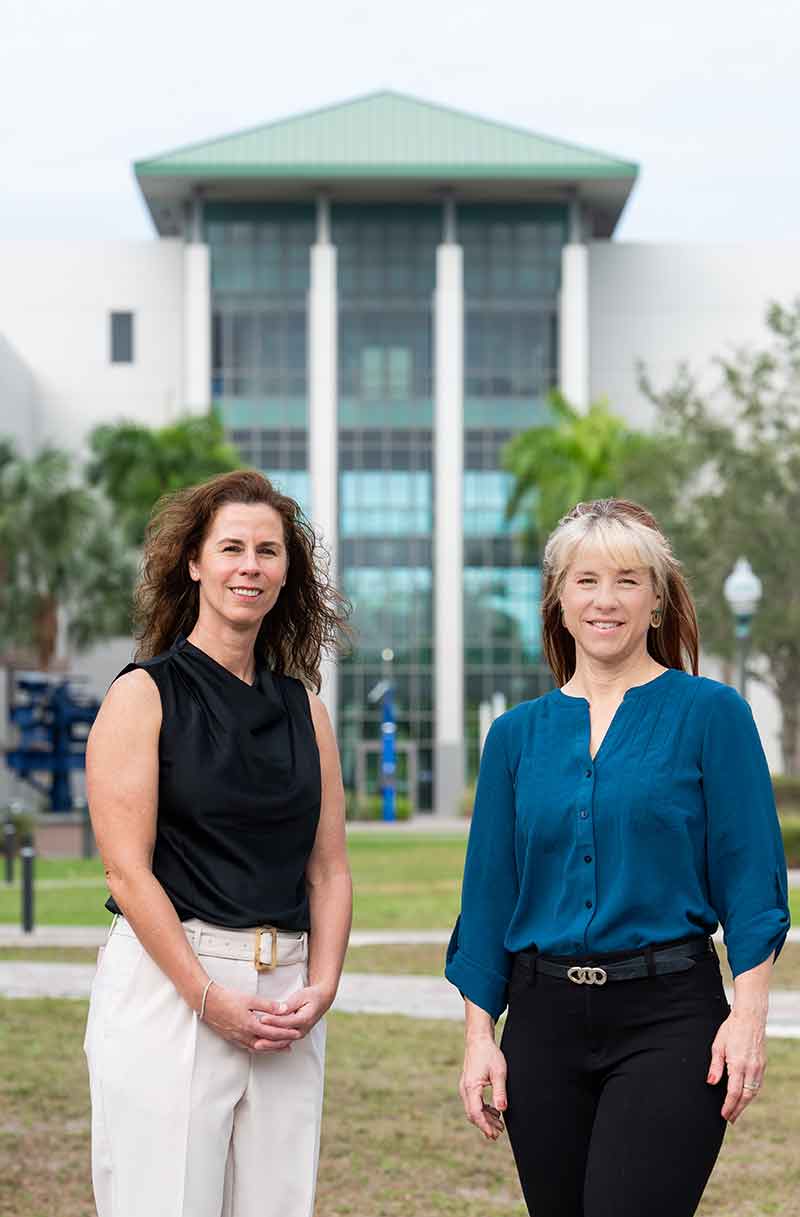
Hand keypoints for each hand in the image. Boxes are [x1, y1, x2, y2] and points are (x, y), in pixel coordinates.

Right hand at [202, 983, 302, 1052]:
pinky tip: (261, 1046)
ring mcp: (237, 1038)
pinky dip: (258, 1048)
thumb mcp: (250, 999)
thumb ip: (268, 1006)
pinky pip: (248, 1047)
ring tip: (280, 1047)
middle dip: (281, 1044)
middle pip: (267, 1044)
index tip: (296, 1033)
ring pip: (257, 1048)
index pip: (273, 1033)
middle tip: (292, 1044)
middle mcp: (244, 1035)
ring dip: (270, 1048)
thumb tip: (283, 1009)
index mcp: (250, 1026)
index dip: (286, 1034)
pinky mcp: (231, 1038)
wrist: (207, 1002)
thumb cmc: (227, 998)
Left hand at [255, 983, 332, 1048]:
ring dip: (269, 1045)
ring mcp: (298, 1035)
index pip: (287, 1022)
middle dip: (268, 1038)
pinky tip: (261, 1045)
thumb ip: (290, 1004)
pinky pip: (281, 1043)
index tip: (262, 1019)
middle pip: (283, 1037)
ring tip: (255, 1045)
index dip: (274, 1021)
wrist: (321, 1001)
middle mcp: (302, 1030)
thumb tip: (281, 1009)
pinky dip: (271, 1045)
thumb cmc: (311, 996)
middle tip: (255, 1036)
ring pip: (281, 1043)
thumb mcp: (301, 996)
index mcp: (305, 1019)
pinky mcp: (293, 1036)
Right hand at [459, 1035, 507, 1140]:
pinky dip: (483, 1110)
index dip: (485, 1126)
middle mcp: (465, 1089)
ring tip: (499, 1125)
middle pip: (472, 1114)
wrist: (479, 1040)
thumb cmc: (489, 1054)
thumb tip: (502, 1109)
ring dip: (485, 1118)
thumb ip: (500, 1092)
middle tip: (499, 1133)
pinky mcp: (468, 1085)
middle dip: (485, 1125)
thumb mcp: (499, 1072)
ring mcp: (465, 1087)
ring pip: (472, 1109)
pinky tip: (494, 1111)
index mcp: (471, 1087)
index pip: (475, 1113)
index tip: (494, 1135)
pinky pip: (473, 1103)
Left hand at [707, 1008, 766, 1122]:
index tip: (723, 1115)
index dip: (728, 1106)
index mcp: (738, 1064)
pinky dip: (751, 1094)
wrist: (750, 1018)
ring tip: (736, 1111)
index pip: (734, 1093)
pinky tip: (745, 1097)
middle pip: (745, 1097)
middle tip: (730, 1119)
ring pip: (753, 1092)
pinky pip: (757, 1085)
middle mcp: (751, 1068)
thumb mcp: (718, 1045)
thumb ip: (715, 1066)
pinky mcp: (762, 1065)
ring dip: (745, 1104)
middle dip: (737, 1110)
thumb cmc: (731, 1029)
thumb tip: (711, 1083)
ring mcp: (759, 1067)